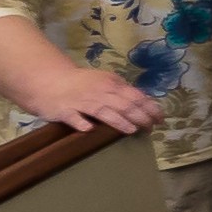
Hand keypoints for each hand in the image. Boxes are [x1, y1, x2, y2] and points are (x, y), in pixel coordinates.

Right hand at [27, 66, 161, 135]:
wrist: (50, 81)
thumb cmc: (83, 84)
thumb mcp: (106, 82)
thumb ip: (122, 92)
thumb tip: (145, 104)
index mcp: (112, 84)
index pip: (136, 96)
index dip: (149, 108)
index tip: (160, 119)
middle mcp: (99, 92)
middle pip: (123, 105)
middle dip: (140, 117)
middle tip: (150, 129)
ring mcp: (81, 102)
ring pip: (103, 111)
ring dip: (118, 121)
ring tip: (131, 130)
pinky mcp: (64, 111)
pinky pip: (74, 117)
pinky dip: (81, 123)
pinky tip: (89, 129)